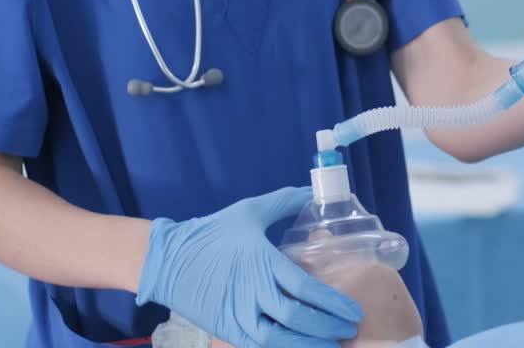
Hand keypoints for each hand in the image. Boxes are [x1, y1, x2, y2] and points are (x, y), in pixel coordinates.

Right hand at [137, 186, 362, 347]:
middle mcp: (252, 293)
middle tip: (350, 330)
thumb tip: (312, 192)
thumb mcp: (249, 211)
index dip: (333, 303)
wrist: (169, 259)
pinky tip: (301, 347)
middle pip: (297, 318)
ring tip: (332, 346)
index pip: (306, 288)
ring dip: (309, 345)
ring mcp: (238, 316)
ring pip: (280, 340)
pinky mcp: (228, 330)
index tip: (354, 311)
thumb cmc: (212, 233)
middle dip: (328, 328)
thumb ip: (284, 202)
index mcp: (262, 263)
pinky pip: (261, 346)